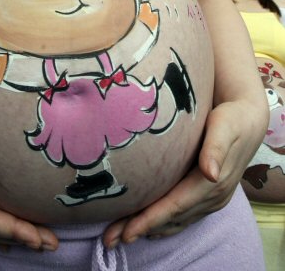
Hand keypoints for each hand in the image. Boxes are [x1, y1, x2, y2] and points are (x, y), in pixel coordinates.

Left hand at [103, 99, 266, 246]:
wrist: (247, 120)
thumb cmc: (230, 118)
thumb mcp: (224, 125)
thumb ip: (215, 147)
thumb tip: (210, 172)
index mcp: (214, 182)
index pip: (175, 205)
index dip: (150, 219)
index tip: (127, 231)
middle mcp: (214, 197)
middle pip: (171, 218)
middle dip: (140, 228)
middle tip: (109, 239)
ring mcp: (212, 200)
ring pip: (176, 221)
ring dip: (148, 229)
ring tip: (119, 235)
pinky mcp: (208, 197)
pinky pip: (183, 217)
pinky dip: (164, 224)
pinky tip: (148, 228)